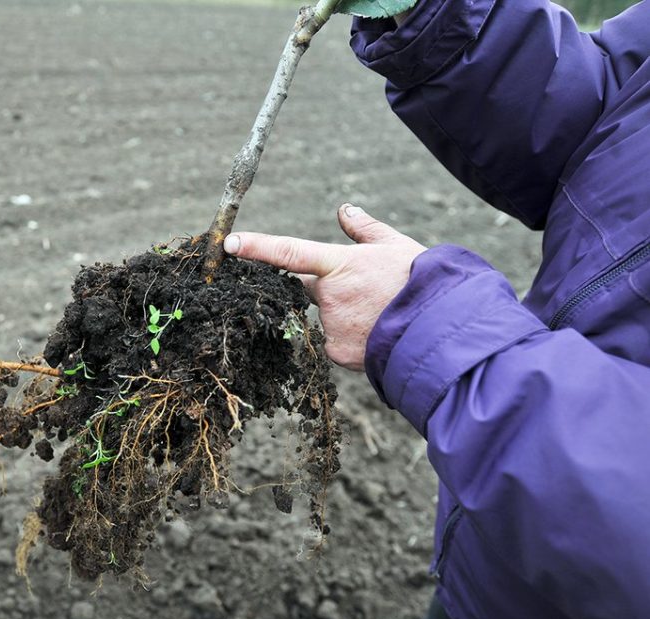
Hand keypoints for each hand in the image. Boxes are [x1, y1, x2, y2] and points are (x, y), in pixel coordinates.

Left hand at [224, 204, 425, 370]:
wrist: (444, 330)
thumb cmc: (423, 283)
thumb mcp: (396, 246)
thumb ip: (365, 229)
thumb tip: (345, 210)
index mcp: (339, 264)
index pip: (289, 252)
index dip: (257, 247)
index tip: (230, 244)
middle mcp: (329, 296)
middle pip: (310, 288)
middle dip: (328, 287)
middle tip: (365, 290)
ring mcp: (332, 326)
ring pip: (326, 318)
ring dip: (344, 316)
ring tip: (380, 316)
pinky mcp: (337, 353)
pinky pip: (335, 343)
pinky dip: (351, 341)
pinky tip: (376, 336)